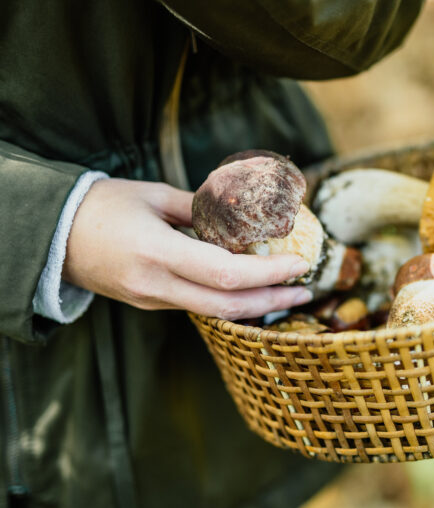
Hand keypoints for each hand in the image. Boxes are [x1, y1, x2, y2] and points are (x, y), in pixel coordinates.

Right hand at [63, 178, 311, 319]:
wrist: (54, 238)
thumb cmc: (103, 207)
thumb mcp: (154, 196)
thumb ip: (200, 207)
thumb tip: (242, 212)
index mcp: (158, 253)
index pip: (225, 274)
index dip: (268, 273)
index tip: (298, 263)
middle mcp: (157, 286)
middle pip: (228, 306)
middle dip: (274, 300)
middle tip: (306, 289)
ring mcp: (154, 300)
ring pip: (216, 311)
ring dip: (257, 304)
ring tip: (289, 291)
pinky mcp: (152, 304)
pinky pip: (200, 306)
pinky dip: (232, 299)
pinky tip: (253, 288)